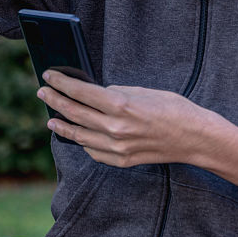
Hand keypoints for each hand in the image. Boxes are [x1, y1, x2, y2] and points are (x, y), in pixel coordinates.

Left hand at [38, 71, 220, 167]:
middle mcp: (115, 128)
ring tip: (51, 118)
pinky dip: (83, 142)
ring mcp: (117, 148)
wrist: (195, 137)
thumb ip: (115, 92)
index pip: (80, 92)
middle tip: (42, 93)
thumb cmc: (172, 108)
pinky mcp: (123, 161)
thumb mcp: (142, 91)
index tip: (48, 76)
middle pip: (74, 113)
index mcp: (120, 105)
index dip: (61, 83)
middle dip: (55, 100)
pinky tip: (77, 135)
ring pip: (80, 136)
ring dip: (63, 126)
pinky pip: (94, 152)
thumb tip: (93, 93)